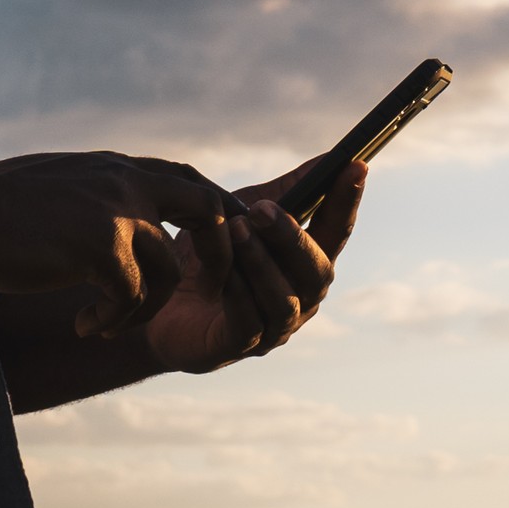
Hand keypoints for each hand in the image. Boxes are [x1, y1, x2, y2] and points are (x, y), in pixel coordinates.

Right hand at [0, 151, 240, 338]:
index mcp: (115, 168)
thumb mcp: (55, 185)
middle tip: (203, 291)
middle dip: (219, 255)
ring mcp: (117, 214)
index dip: (213, 210)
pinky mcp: (101, 249)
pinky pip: (131, 298)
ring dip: (144, 309)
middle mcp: (126, 183)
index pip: (187, 179)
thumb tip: (103, 216)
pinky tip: (82, 325)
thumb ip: (91, 194)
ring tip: (105, 324)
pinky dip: (112, 320)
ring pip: (168, 273)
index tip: (217, 245)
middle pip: (208, 212)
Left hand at [138, 159, 368, 372]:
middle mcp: (300, 298)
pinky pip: (249, 323)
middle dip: (292, 238)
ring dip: (262, 263)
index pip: (336, 232)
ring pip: (285, 300)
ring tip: (235, 231)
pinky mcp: (237, 347)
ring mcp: (273, 327)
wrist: (152, 298)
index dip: (348, 201)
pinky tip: (220, 271)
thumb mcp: (242, 213)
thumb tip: (325, 160)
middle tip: (261, 210)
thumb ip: (282, 194)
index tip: (356, 166)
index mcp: (305, 263)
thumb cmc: (205, 255)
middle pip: (317, 271)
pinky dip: (239, 293)